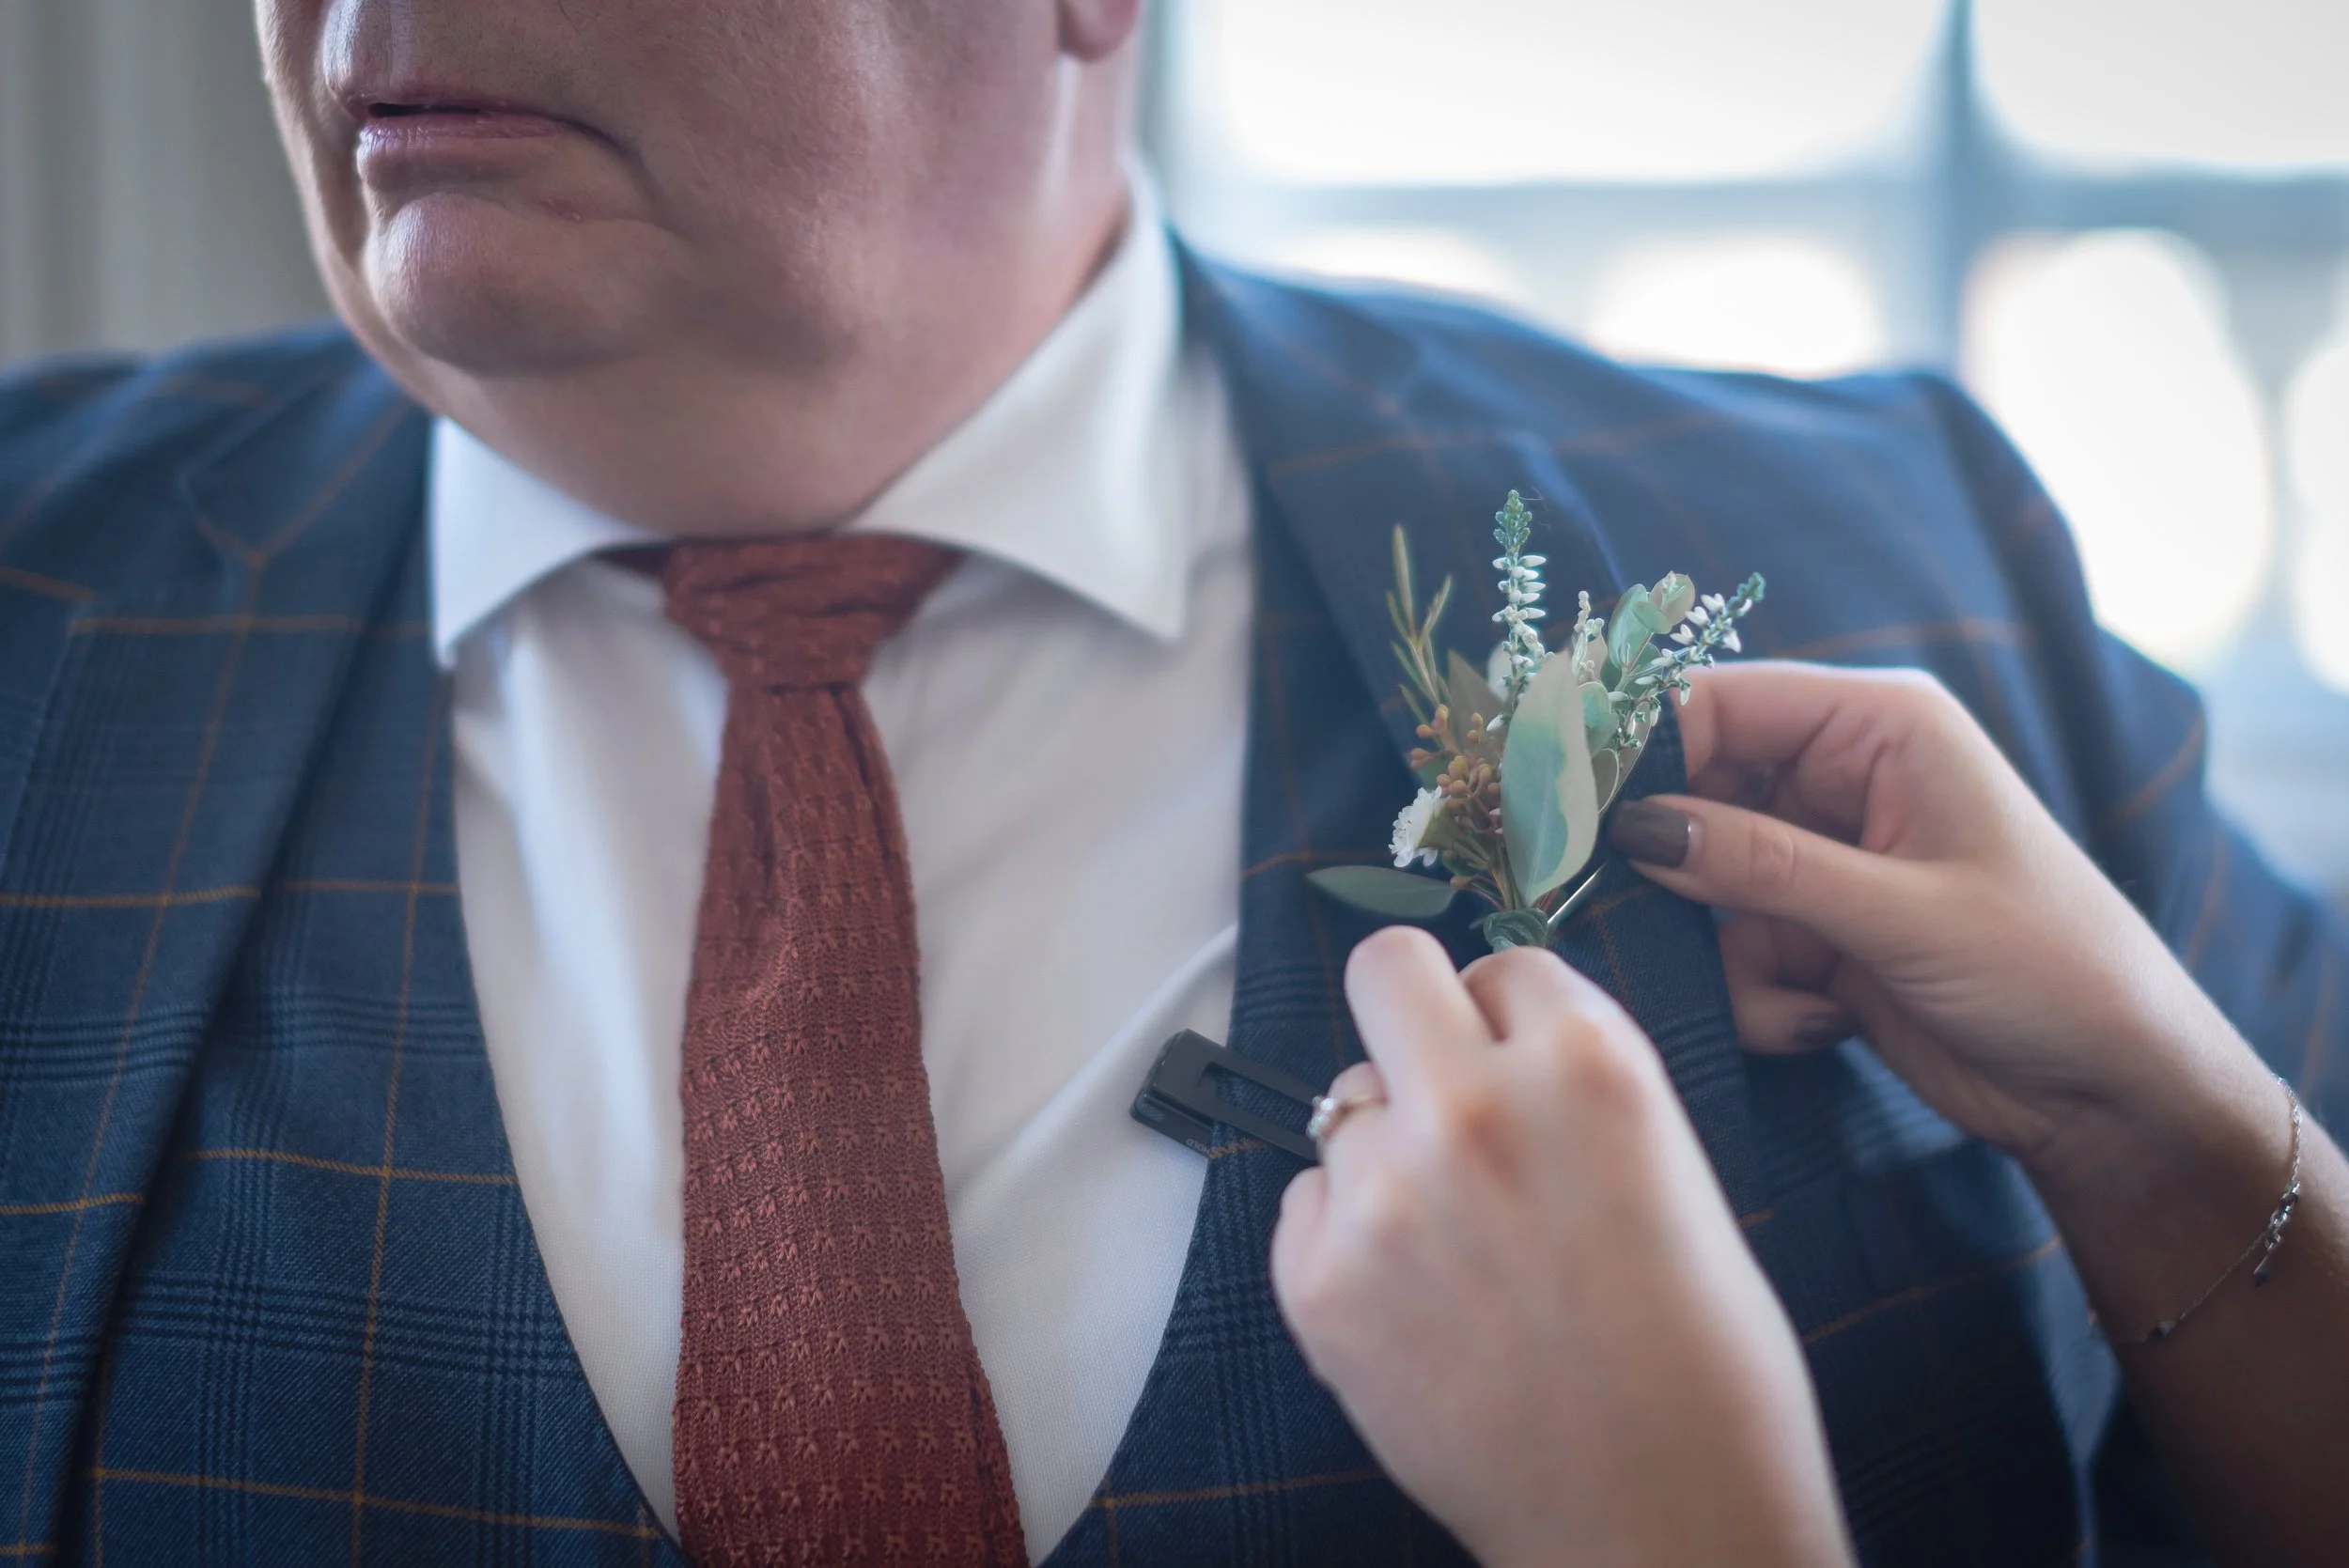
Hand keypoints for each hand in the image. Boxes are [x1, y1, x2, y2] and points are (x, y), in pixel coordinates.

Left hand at [1270, 927, 1852, 1567]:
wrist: (1662, 1520)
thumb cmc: (1698, 1369)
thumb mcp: (1672, 1172)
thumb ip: (1574, 1087)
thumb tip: (1496, 1042)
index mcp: (1590, 1064)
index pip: (1503, 963)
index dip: (1508, 1020)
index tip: (1514, 1065)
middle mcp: (1476, 1105)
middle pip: (1384, 968)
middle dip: (1410, 1017)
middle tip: (1436, 1083)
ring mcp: (1385, 1190)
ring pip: (1344, 1102)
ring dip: (1386, 1150)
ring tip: (1456, 1244)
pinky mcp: (1319, 1276)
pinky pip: (1307, 1201)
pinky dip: (1347, 1238)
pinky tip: (1420, 1300)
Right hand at [1606, 662, 2275, 1183]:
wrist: (2113, 1096)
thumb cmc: (2050, 972)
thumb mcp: (1903, 913)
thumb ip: (1762, 865)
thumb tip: (1635, 829)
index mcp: (1880, 726)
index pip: (1719, 702)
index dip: (1634, 746)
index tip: (1560, 806)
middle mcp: (1841, 778)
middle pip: (1692, 794)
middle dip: (1674, 869)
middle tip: (1630, 917)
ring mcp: (1823, 859)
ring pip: (1700, 886)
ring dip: (1728, 953)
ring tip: (1801, 998)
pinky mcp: (1813, 933)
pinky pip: (1728, 950)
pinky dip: (1757, 996)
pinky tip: (1827, 1024)